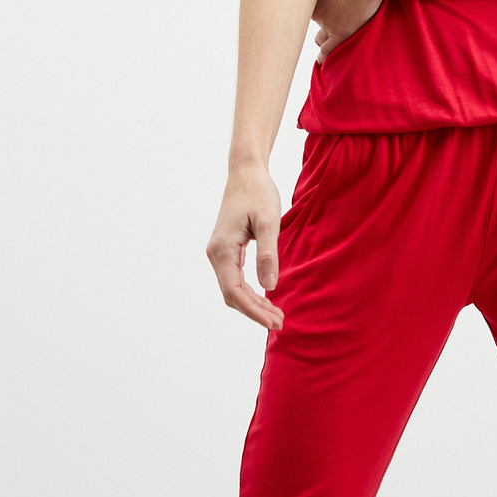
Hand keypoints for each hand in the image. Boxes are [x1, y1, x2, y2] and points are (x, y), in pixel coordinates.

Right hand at [206, 161, 283, 331]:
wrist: (246, 173)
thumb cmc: (258, 193)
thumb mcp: (269, 222)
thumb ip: (268, 254)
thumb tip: (269, 286)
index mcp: (223, 249)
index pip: (235, 291)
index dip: (254, 310)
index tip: (274, 321)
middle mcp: (215, 254)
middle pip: (232, 295)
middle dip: (255, 311)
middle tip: (280, 323)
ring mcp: (218, 252)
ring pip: (233, 289)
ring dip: (253, 304)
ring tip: (276, 315)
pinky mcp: (225, 250)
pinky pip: (235, 279)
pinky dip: (250, 292)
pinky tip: (266, 298)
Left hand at [311, 0, 385, 60]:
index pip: (300, 2)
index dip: (308, 4)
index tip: (310, 7)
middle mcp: (312, 6)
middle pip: (306, 20)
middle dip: (310, 22)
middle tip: (311, 26)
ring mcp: (325, 21)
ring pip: (317, 36)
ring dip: (321, 38)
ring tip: (322, 44)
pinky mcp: (340, 32)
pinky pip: (327, 50)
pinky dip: (324, 56)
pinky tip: (322, 62)